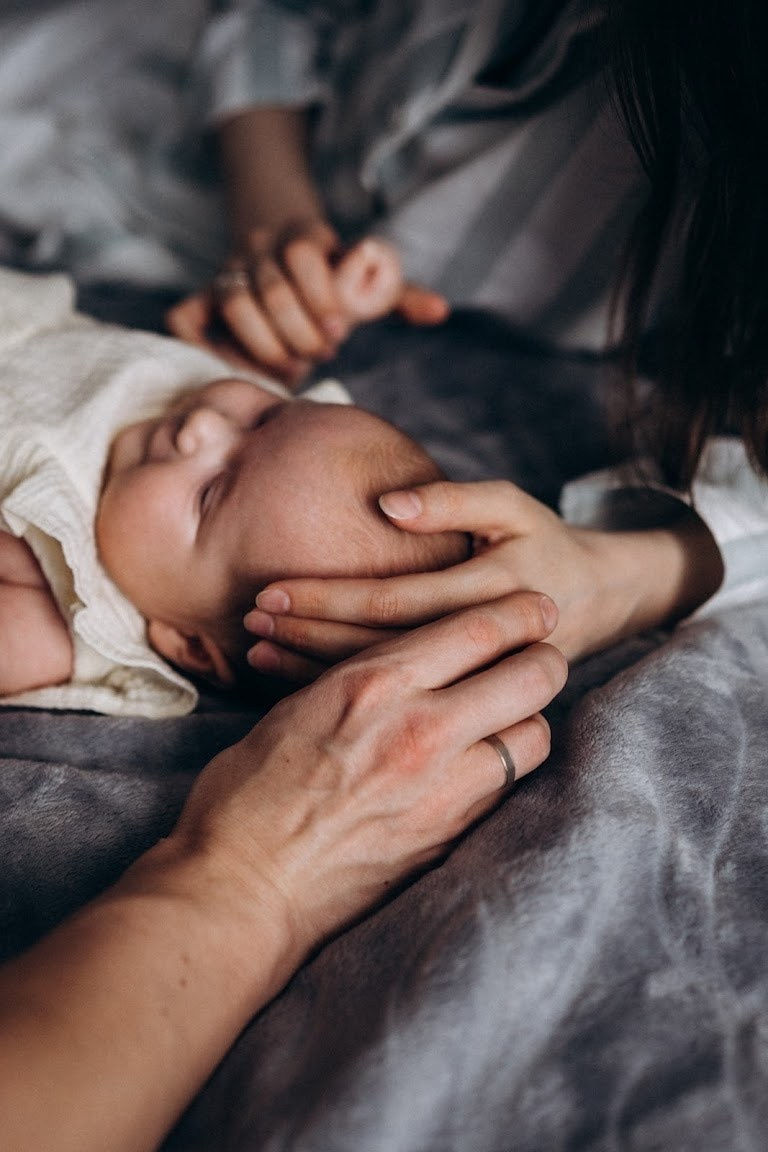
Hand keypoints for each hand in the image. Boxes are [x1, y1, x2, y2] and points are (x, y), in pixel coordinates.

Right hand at [166, 225, 448, 386]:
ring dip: (264, 344)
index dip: (321, 295)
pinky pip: (184, 318)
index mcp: (303, 235)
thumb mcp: (367, 282)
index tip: (339, 331)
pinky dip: (204, 344)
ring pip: (233, 302)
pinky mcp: (198, 302)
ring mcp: (225, 275)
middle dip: (299, 330)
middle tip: (321, 353)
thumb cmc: (330, 282)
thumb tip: (441, 312)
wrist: (276, 250)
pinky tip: (239, 367)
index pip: (305, 249)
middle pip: (270, 285)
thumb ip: (399, 295)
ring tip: (291, 366)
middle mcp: (258, 250)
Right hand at [172, 591, 564, 950]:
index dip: (521, 612)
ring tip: (504, 718)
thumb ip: (366, 678)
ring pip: (535, 736)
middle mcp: (422, 731)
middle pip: (533, 677)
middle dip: (544, 661)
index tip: (536, 608)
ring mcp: (444, 791)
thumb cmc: (248, 791)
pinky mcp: (450, 839)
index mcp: (377, 684)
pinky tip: (479, 767)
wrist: (243, 888)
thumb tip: (408, 663)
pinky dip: (504, 770)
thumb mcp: (300, 706)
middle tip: (536, 660)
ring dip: (527, 719)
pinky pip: (507, 789)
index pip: (482, 629)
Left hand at [243, 480, 723, 675]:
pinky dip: (339, 685)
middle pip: (374, 647)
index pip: (389, 603)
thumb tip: (387, 504)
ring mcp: (468, 679)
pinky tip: (293, 675)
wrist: (595, 603)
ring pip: (379, 677)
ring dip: (311, 663)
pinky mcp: (459, 694)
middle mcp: (474, 647)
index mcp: (484, 595)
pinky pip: (394, 694)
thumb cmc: (545, 544)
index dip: (327, 596)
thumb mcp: (514, 507)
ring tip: (256, 648)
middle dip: (306, 632)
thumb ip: (453, 502)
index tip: (271, 590)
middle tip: (250, 620)